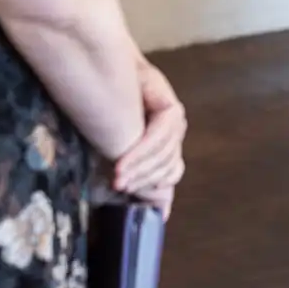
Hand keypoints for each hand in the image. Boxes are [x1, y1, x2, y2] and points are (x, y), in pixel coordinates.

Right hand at [112, 58, 186, 216]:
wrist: (112, 75)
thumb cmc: (113, 110)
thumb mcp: (121, 147)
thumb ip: (139, 173)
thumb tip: (162, 213)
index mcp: (166, 145)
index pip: (171, 175)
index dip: (159, 193)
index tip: (146, 210)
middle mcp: (175, 133)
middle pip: (168, 168)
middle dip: (143, 181)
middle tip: (118, 188)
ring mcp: (176, 121)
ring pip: (163, 155)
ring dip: (138, 168)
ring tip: (117, 177)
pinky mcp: (171, 110)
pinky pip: (158, 137)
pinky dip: (138, 153)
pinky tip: (122, 164)